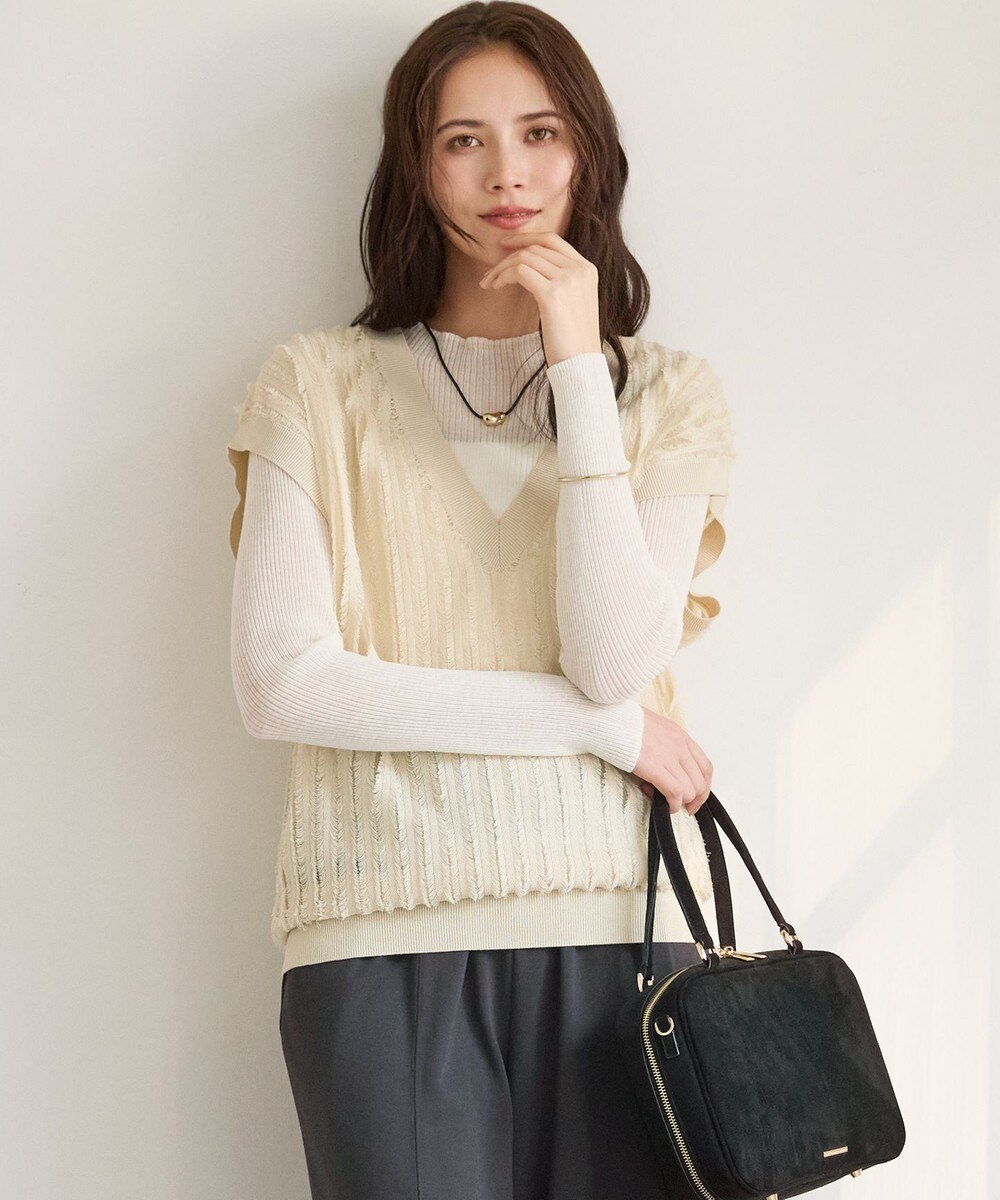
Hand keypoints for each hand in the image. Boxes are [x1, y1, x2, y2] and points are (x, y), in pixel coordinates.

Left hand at [478, 230, 602, 365]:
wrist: (581, 363)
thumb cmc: (573, 340)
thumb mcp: (573, 302)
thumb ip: (560, 281)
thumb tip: (528, 269)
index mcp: (587, 269)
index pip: (553, 240)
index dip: (526, 237)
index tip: (506, 245)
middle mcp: (579, 270)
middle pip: (535, 249)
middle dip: (508, 258)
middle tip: (490, 274)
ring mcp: (568, 280)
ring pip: (524, 258)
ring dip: (501, 268)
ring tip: (489, 283)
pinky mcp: (553, 294)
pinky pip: (519, 272)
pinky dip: (503, 276)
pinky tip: (495, 287)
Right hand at [630, 708, 712, 815]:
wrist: (609, 718)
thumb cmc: (624, 722)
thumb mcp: (655, 728)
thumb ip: (666, 745)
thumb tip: (666, 766)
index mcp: (680, 736)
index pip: (705, 767)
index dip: (704, 787)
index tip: (695, 798)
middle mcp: (679, 746)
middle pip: (700, 782)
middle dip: (693, 799)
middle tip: (681, 805)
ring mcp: (668, 756)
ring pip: (690, 790)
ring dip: (680, 802)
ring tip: (664, 799)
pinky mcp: (654, 767)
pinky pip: (675, 793)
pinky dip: (673, 805)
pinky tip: (665, 805)